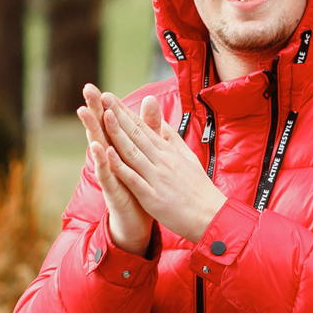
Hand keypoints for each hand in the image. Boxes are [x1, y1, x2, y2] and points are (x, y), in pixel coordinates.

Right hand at [78, 84, 154, 256]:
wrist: (138, 222)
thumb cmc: (140, 186)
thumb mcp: (146, 153)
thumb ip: (148, 127)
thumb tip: (148, 100)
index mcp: (120, 150)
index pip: (111, 123)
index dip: (105, 106)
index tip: (96, 87)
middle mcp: (111, 160)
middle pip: (101, 130)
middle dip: (93, 110)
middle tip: (85, 90)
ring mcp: (110, 175)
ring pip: (99, 149)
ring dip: (92, 131)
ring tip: (84, 112)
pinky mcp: (113, 191)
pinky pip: (107, 175)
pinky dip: (103, 162)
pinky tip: (99, 149)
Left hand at [99, 91, 228, 243]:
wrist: (211, 215)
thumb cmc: (197, 188)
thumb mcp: (186, 157)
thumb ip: (170, 138)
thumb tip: (160, 121)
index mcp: (168, 151)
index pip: (143, 127)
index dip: (124, 112)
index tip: (109, 97)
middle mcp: (162, 160)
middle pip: (136, 134)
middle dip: (117, 115)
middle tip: (101, 97)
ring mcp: (157, 178)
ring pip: (133, 152)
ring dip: (117, 134)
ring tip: (103, 117)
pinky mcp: (153, 197)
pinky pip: (134, 179)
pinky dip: (121, 167)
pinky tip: (108, 155)